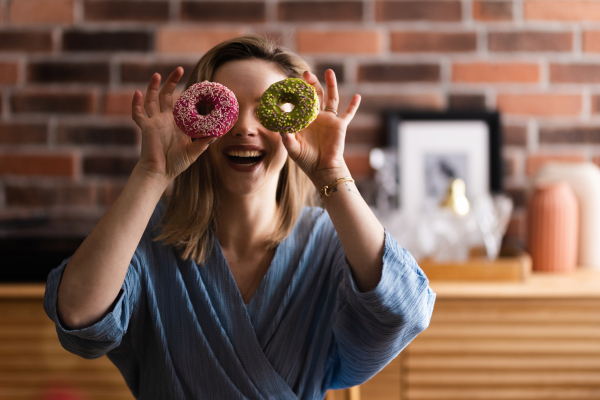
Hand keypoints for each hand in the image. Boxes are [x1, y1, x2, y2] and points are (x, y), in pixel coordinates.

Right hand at [131, 68, 215, 185]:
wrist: (160, 172)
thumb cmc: (176, 163)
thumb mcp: (194, 151)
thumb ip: (204, 142)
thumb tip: (217, 135)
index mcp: (178, 123)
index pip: (184, 102)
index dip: (191, 92)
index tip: (202, 82)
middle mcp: (166, 119)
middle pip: (167, 95)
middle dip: (172, 82)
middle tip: (179, 69)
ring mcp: (155, 122)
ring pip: (152, 100)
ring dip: (152, 87)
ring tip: (157, 74)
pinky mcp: (145, 127)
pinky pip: (138, 114)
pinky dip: (136, 104)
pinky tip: (137, 93)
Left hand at [280, 69, 360, 185]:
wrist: (322, 169)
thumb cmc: (306, 160)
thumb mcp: (293, 148)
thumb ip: (287, 138)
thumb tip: (280, 128)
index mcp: (304, 120)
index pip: (300, 102)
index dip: (297, 92)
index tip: (291, 82)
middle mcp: (317, 117)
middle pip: (315, 95)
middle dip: (312, 84)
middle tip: (306, 74)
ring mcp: (329, 120)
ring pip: (331, 98)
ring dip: (331, 85)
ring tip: (329, 71)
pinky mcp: (340, 126)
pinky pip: (348, 114)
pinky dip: (353, 106)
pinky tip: (358, 96)